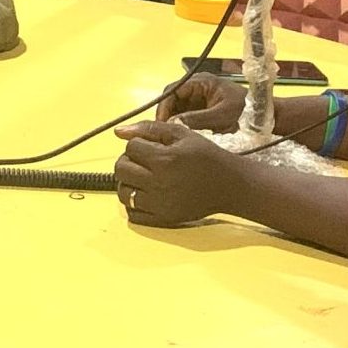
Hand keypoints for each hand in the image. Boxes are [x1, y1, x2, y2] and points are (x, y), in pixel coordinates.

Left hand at [112, 119, 254, 226]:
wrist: (228, 185)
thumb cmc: (206, 156)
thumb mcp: (182, 134)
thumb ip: (150, 128)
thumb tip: (119, 131)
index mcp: (164, 160)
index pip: (130, 148)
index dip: (139, 144)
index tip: (152, 147)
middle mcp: (159, 184)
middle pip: (121, 170)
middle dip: (129, 161)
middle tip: (144, 161)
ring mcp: (159, 204)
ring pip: (123, 193)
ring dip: (128, 182)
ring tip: (144, 177)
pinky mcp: (163, 219)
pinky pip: (133, 214)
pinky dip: (134, 203)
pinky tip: (146, 193)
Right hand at [158, 72, 243, 129]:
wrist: (262, 116)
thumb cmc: (245, 111)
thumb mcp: (221, 115)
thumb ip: (197, 118)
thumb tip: (172, 123)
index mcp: (201, 82)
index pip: (172, 90)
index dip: (164, 106)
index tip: (162, 123)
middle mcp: (197, 87)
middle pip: (172, 99)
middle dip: (167, 114)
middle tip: (165, 132)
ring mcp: (199, 97)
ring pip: (178, 108)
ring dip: (174, 120)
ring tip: (172, 135)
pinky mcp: (203, 108)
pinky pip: (186, 114)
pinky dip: (183, 124)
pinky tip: (183, 135)